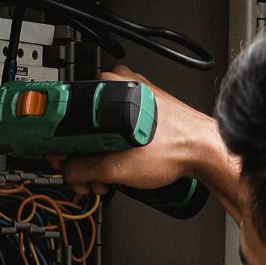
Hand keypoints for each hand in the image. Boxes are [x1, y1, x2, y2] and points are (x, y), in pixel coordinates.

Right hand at [51, 65, 225, 195]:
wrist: (205, 151)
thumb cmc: (174, 148)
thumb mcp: (117, 166)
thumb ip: (82, 170)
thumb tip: (67, 172)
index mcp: (106, 88)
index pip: (65, 116)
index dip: (61, 148)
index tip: (64, 165)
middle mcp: (119, 84)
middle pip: (83, 125)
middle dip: (82, 160)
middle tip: (88, 180)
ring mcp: (134, 94)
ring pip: (100, 129)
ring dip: (98, 158)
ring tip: (107, 179)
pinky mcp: (145, 106)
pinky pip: (118, 128)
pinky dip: (114, 148)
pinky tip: (119, 167)